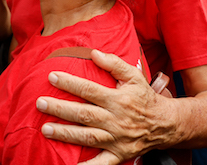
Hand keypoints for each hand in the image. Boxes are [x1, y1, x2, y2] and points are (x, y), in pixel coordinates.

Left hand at [35, 49, 169, 164]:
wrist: (165, 124)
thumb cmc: (144, 97)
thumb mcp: (134, 76)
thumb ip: (114, 63)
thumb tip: (94, 53)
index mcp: (118, 100)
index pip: (89, 90)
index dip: (70, 83)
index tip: (52, 77)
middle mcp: (116, 120)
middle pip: (84, 114)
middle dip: (60, 109)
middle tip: (40, 103)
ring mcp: (116, 140)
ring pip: (87, 137)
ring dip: (65, 134)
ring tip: (45, 129)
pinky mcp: (118, 155)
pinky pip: (101, 163)